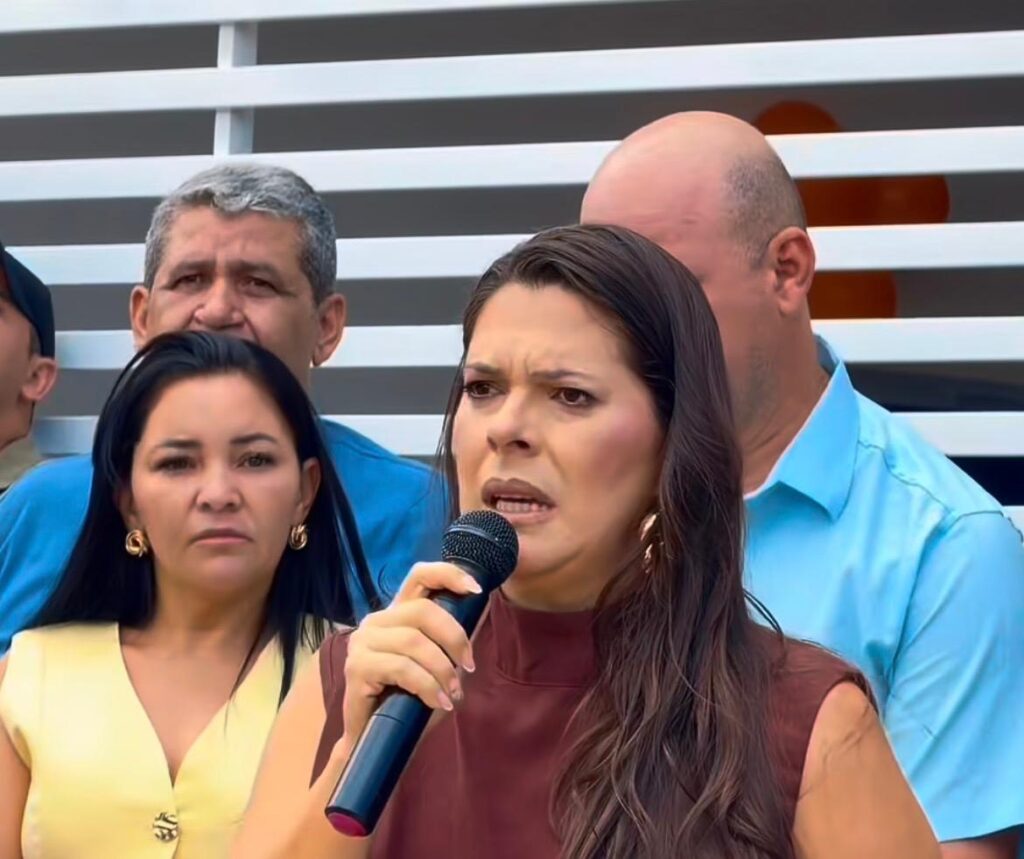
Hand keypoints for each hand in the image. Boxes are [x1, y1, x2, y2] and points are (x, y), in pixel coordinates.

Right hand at [341, 562, 480, 747]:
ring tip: (453, 694)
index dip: (449, 574)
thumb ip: (450, 638)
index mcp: (397, 613)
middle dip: (454, 638)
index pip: (419, 576)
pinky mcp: (356, 667)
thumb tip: (479, 610)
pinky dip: (428, 687)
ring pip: (414, 641)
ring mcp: (363, 642)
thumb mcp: (438, 663)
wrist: (377, 741)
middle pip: (423, 610)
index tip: (476, 589)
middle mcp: (376, 621)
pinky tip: (438, 703)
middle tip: (468, 666)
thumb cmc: (410, 700)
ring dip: (442, 670)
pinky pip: (402, 668)